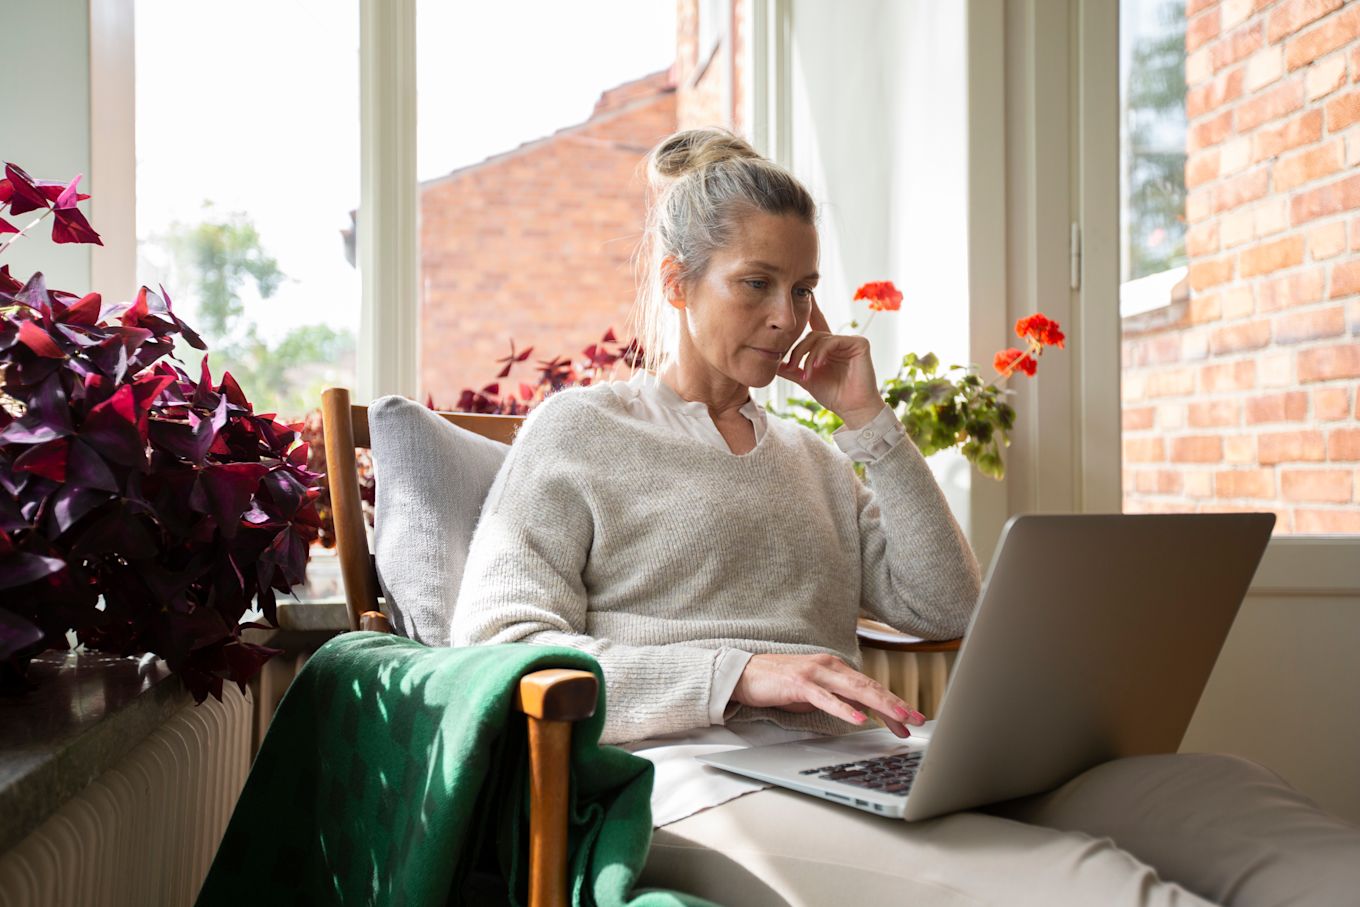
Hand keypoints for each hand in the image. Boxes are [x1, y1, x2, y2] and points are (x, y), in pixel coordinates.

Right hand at [731, 653, 926, 737]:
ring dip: (880, 705)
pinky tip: (858, 719)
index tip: (910, 720)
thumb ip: (839, 697)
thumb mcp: (816, 692)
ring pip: (855, 690)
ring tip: (899, 718)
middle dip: (896, 704)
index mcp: (836, 668)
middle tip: (917, 719)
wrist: (744, 673)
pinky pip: (826, 698)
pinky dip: (844, 709)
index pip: (871, 687)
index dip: (892, 704)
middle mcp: (830, 666)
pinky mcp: (799, 683)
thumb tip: (863, 711)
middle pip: (870, 687)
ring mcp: (815, 673)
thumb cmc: (780, 683)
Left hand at [776, 297, 885, 428]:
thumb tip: (772, 363)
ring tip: (805, 373)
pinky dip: (821, 353)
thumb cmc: (833, 395)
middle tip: (791, 367)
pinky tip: (817, 366)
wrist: (852, 409)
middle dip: (797, 350)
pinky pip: (833, 341)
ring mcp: (850, 341)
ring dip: (807, 355)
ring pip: (819, 338)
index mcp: (827, 347)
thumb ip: (791, 369)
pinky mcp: (859, 343)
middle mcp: (838, 341)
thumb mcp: (806, 379)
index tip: (805, 292)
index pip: (816, 324)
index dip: (811, 309)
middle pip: (811, 335)